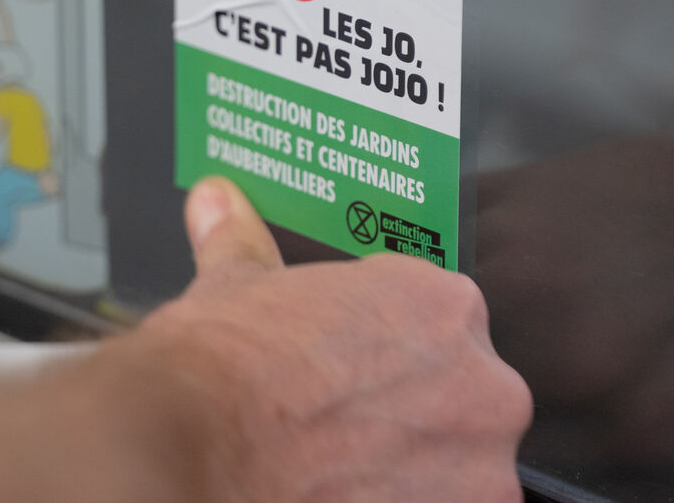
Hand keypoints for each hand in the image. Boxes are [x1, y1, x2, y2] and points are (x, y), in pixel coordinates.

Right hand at [133, 176, 531, 501]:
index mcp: (442, 306)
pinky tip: (350, 498)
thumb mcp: (234, 285)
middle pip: (464, 400)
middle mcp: (483, 382)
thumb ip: (244, 241)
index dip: (389, 356)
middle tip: (345, 429)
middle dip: (413, 415)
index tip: (350, 376)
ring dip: (417, 472)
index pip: (441, 329)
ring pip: (461, 469)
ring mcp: (481, 467)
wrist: (191, 447)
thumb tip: (217, 200)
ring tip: (344, 473)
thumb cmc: (220, 369)